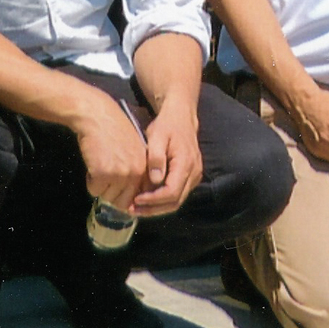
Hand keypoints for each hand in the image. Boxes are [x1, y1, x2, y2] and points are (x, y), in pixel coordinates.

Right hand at [69, 86, 152, 208]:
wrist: (97, 116)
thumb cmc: (113, 130)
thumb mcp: (133, 150)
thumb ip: (135, 171)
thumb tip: (129, 198)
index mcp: (144, 167)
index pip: (139, 196)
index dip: (126, 197)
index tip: (117, 192)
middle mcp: (135, 172)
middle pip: (122, 201)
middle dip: (111, 193)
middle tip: (104, 179)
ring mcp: (120, 174)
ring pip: (107, 197)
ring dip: (99, 186)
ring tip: (99, 166)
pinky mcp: (102, 174)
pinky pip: (94, 190)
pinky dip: (90, 181)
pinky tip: (92, 164)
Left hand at [132, 98, 203, 216]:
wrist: (181, 117)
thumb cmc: (167, 125)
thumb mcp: (157, 136)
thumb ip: (156, 158)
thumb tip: (155, 180)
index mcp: (186, 163)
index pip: (172, 192)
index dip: (153, 200)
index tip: (136, 200)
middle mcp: (194, 173)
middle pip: (175, 201)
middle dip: (153, 209)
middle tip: (133, 210)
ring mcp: (194, 176)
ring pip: (177, 201)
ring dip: (157, 208)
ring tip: (137, 208)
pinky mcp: (191, 177)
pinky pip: (178, 194)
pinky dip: (162, 201)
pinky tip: (147, 198)